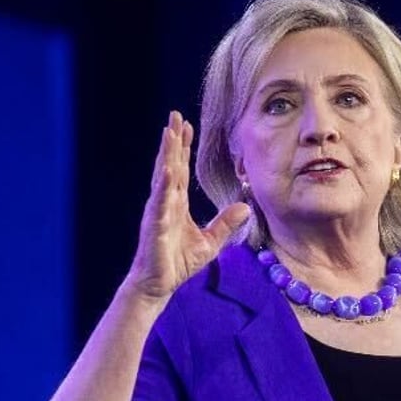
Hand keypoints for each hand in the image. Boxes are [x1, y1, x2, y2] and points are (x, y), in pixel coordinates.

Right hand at [127, 111, 249, 302]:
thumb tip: (246, 206)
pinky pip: (160, 203)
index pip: (181, 170)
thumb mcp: (211, 242)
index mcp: (176, 204)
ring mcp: (158, 212)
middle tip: (175, 116)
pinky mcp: (154, 226)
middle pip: (170, 165)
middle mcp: (165, 202)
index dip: (184, 148)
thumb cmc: (179, 262)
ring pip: (162, 177)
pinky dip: (164, 186)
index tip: (188, 125)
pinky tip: (169, 170)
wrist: (159, 284)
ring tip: (169, 133)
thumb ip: (226, 223)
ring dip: (166, 155)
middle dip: (173, 141)